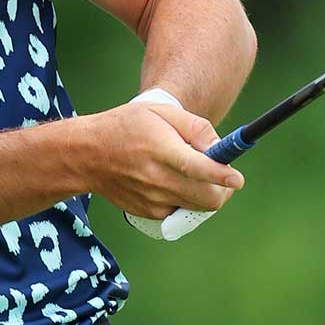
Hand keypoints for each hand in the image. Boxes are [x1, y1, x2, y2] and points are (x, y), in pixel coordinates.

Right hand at [86, 96, 244, 220]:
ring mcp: (152, 199)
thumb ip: (195, 127)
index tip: (237, 178)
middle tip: (222, 176)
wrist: (86, 155)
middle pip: (207, 198)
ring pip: (198, 208)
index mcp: (161, 149)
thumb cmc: (126, 127)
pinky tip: (173, 184)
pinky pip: (180, 212)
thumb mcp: (160, 111)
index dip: (224, 176)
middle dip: (223, 189)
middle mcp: (157, 179)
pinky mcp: (148, 213)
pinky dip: (186, 201)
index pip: (200, 168)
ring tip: (194, 175)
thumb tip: (219, 148)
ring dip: (206, 194)